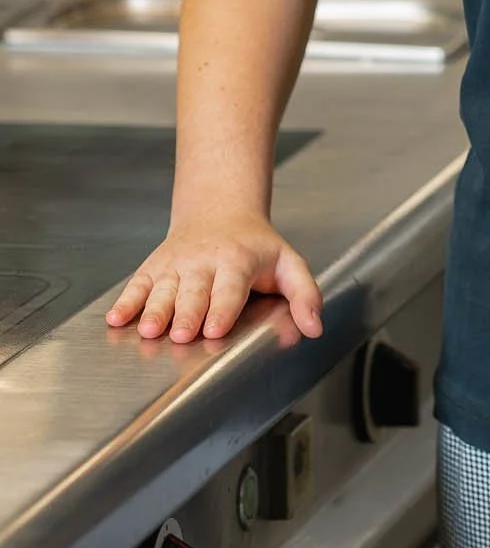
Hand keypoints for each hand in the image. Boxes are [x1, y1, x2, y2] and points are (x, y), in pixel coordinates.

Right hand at [105, 213, 323, 343]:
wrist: (220, 212)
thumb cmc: (257, 247)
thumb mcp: (289, 263)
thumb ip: (305, 294)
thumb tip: (315, 326)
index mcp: (237, 260)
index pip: (230, 287)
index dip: (222, 308)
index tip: (214, 329)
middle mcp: (204, 261)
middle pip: (194, 291)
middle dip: (187, 313)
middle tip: (182, 334)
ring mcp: (177, 263)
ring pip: (164, 288)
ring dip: (154, 309)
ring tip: (148, 329)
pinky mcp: (155, 266)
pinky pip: (139, 283)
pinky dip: (127, 300)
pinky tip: (116, 318)